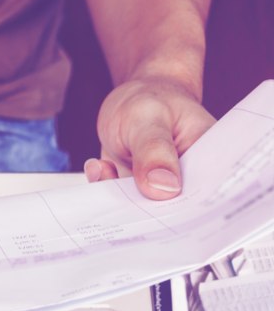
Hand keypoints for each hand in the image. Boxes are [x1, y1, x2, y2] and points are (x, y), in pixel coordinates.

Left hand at [83, 77, 214, 198]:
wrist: (132, 99)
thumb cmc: (150, 100)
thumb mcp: (149, 117)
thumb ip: (154, 151)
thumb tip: (164, 188)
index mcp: (209, 158)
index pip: (207, 193)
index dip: (189, 208)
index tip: (162, 203)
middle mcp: (188, 179)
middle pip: (175, 211)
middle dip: (148, 209)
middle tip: (126, 190)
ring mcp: (161, 187)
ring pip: (142, 210)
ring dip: (119, 197)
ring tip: (107, 169)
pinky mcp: (137, 191)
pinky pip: (120, 202)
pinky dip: (106, 188)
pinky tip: (100, 166)